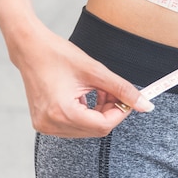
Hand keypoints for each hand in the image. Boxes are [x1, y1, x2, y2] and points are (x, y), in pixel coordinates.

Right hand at [11, 26, 153, 137]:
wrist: (30, 49)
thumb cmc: (59, 55)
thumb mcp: (96, 72)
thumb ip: (123, 90)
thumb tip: (146, 106)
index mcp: (62, 112)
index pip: (103, 125)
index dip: (120, 112)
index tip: (128, 98)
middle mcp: (51, 124)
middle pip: (96, 129)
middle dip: (110, 111)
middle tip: (113, 91)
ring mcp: (45, 126)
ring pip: (87, 129)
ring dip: (100, 112)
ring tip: (99, 90)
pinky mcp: (43, 123)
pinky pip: (74, 125)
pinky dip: (87, 113)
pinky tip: (87, 95)